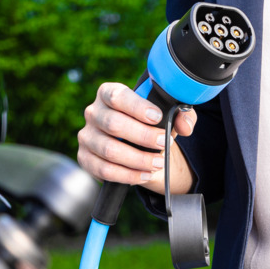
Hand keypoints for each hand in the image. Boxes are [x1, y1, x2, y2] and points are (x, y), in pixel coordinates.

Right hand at [76, 82, 196, 195]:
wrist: (136, 143)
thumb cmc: (150, 123)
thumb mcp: (167, 114)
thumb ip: (181, 114)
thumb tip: (184, 124)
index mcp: (108, 93)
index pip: (117, 97)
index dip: (137, 107)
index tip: (157, 117)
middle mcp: (93, 112)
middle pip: (113, 124)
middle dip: (143, 136)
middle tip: (163, 144)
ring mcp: (87, 136)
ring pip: (109, 149)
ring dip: (137, 159)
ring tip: (158, 163)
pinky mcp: (85, 158)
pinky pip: (104, 170)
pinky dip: (127, 175)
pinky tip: (144, 175)